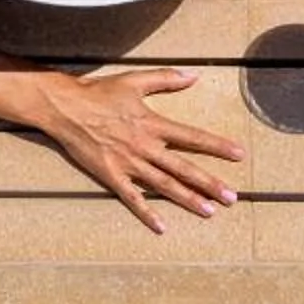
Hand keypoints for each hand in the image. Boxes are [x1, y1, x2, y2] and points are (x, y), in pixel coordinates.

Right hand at [25, 67, 246, 233]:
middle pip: (183, 168)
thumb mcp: (135, 80)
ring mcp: (128, 163)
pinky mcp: (111, 175)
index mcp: (152, 123)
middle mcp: (145, 146)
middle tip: (231, 198)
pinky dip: (147, 213)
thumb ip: (166, 79)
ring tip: (209, 211)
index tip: (238, 155)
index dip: (217, 146)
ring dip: (188, 199)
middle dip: (209, 183)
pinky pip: (132, 198)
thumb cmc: (100, 91)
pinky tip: (162, 227)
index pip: (192, 136)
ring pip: (164, 185)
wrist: (65, 107)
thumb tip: (194, 76)